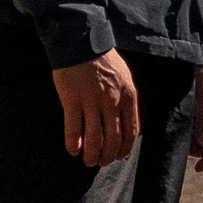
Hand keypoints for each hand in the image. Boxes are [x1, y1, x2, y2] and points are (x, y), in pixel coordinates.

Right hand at [52, 50, 139, 166]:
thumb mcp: (124, 77)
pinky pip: (74, 131)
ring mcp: (91, 103)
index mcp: (128, 96)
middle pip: (112, 140)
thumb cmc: (102, 58)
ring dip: (91, 156)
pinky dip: (73, 145)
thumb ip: (127, 101)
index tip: (117, 157)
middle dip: (107, 157)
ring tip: (87, 161)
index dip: (124, 149)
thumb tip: (129, 126)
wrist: (80, 40)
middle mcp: (112, 102)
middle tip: (100, 162)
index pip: (130, 132)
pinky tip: (73, 150)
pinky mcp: (72, 101)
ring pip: (94, 140)